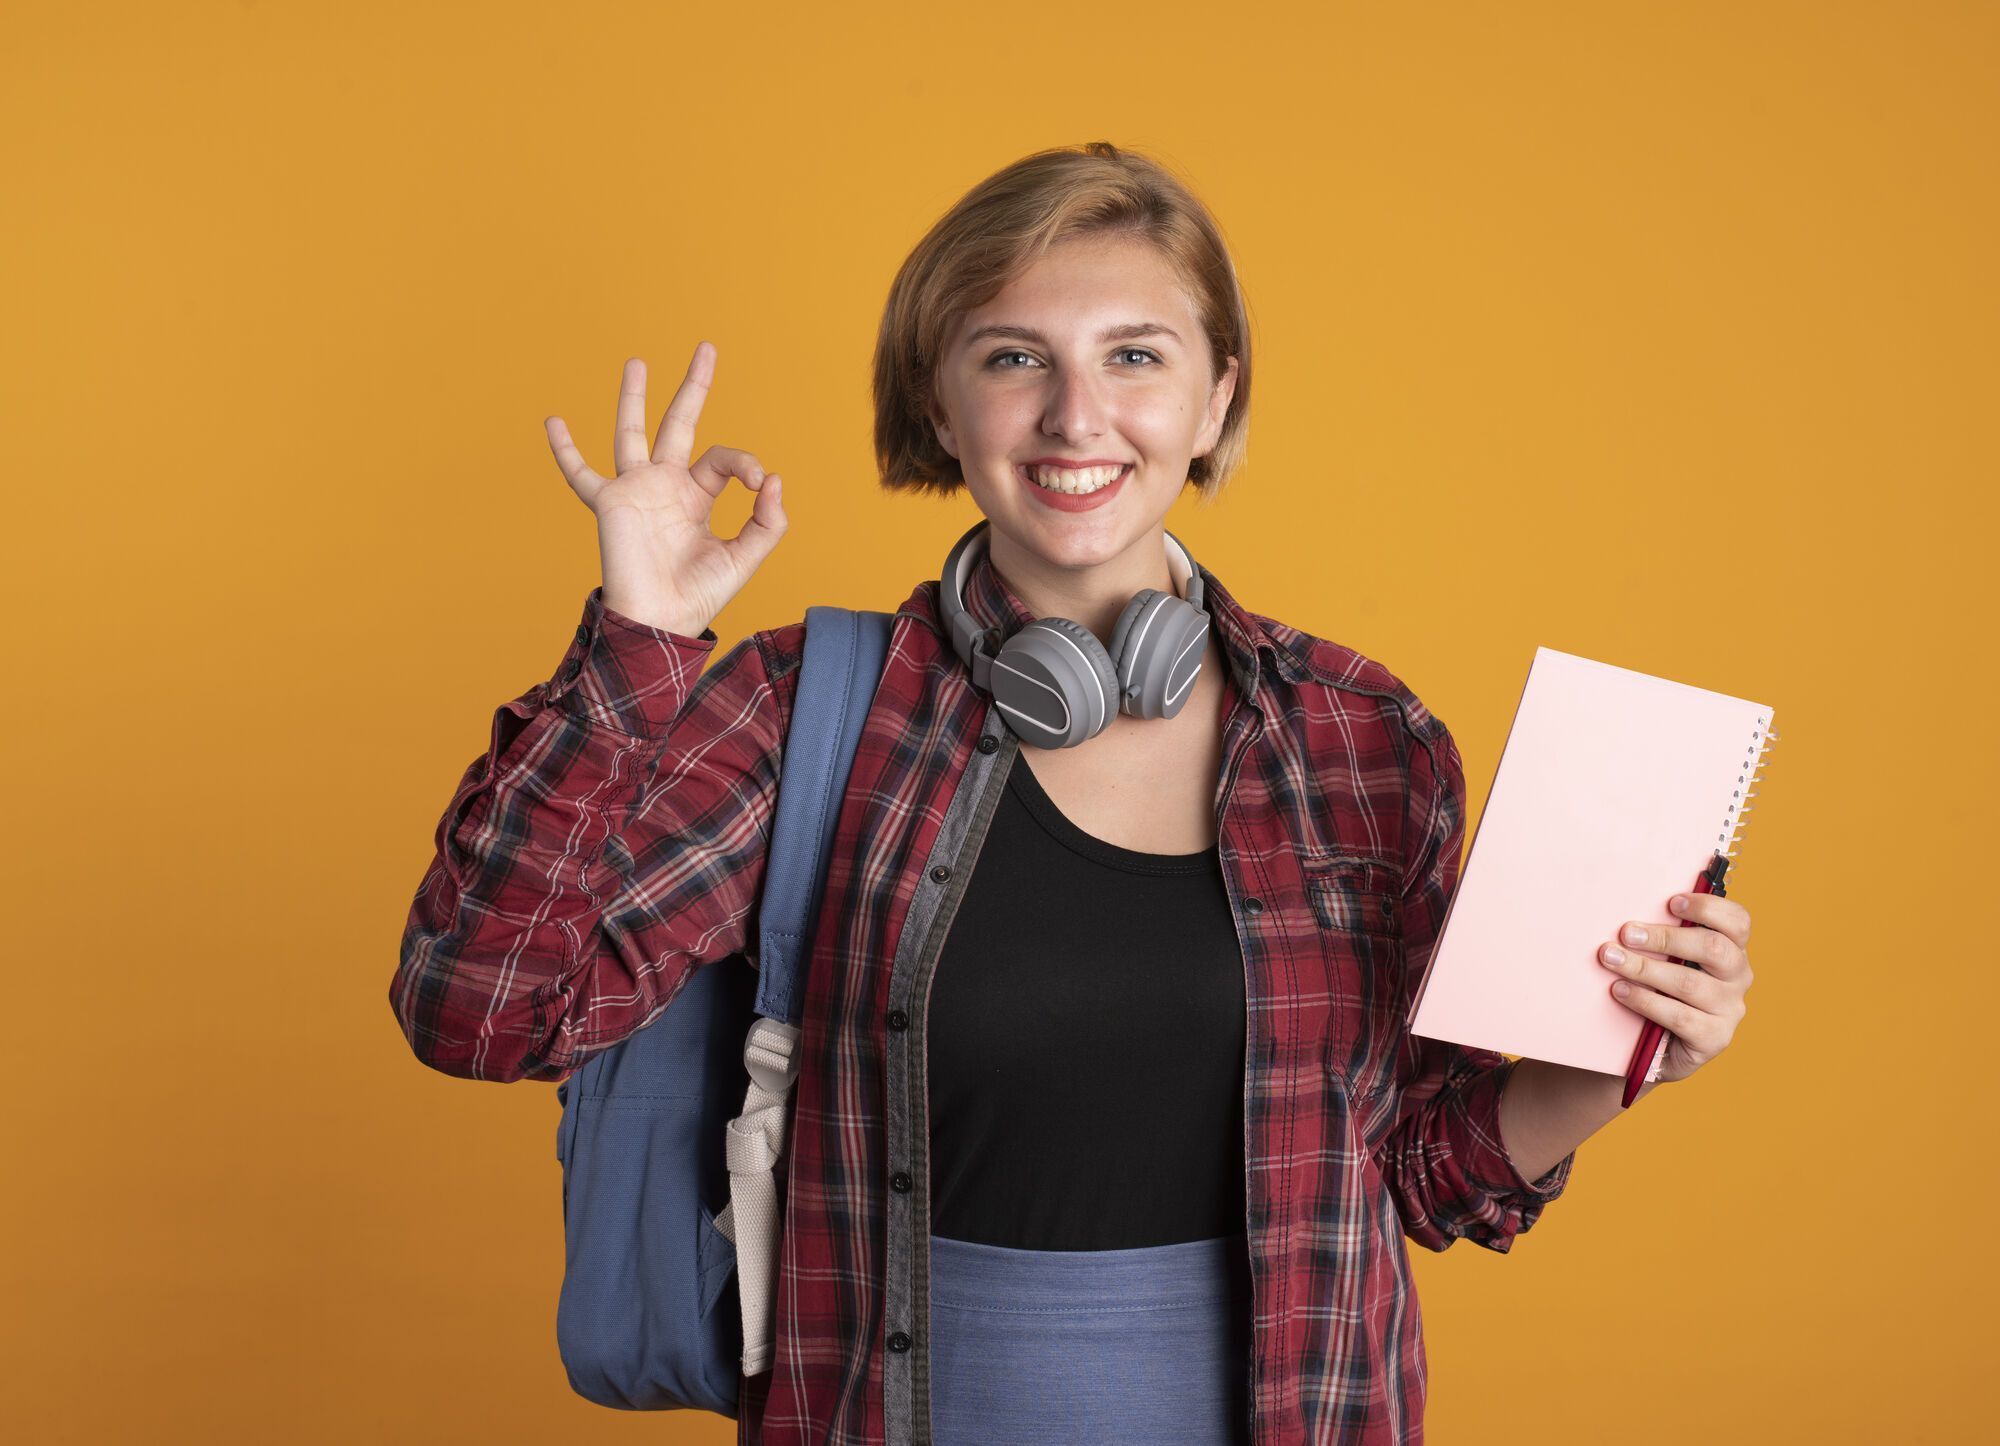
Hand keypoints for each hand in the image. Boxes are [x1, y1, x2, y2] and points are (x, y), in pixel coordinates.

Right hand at [544, 343, 788, 635]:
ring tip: (637, 362)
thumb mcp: (746, 557)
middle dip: (693, 387)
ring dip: (634, 397)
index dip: (746, 463)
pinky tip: (553, 422)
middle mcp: (666, 487)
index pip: (723, 459)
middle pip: (679, 424)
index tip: (760, 484)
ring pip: (632, 432)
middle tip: (707, 348)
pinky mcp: (611, 502)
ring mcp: (636, 490)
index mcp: (698, 498)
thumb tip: (774, 479)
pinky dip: (565, 451)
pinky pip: (581, 474)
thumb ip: (767, 521)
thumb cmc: (699, 595)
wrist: (661, 621)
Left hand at [1598, 891, 1753, 1084]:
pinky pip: (1678, 1016)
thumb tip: (1633, 917)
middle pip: (1713, 949)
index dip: (1708, 908)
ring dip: (1644, 968)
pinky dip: (1644, 1000)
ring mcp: (1730, 1010)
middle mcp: (1738, 978)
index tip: (1671, 903)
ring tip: (1611, 959)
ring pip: (1689, 983)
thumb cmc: (1663, 990)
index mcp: (1733, 950)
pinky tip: (1620, 991)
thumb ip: (1665, 938)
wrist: (1662, 1049)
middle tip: (1626, 933)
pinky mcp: (1715, 1038)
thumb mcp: (1669, 960)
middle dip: (1665, 938)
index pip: (1737, 922)